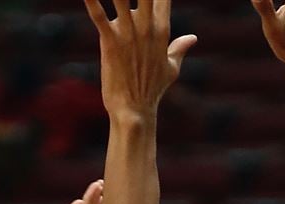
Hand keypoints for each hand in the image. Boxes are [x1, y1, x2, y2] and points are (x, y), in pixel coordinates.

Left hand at [83, 0, 196, 120]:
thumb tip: (193, 38)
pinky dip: (92, 2)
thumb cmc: (153, 90)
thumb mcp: (171, 68)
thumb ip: (180, 48)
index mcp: (162, 30)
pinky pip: (98, 15)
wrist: (135, 110)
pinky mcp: (109, 43)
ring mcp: (128, 34)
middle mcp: (147, 28)